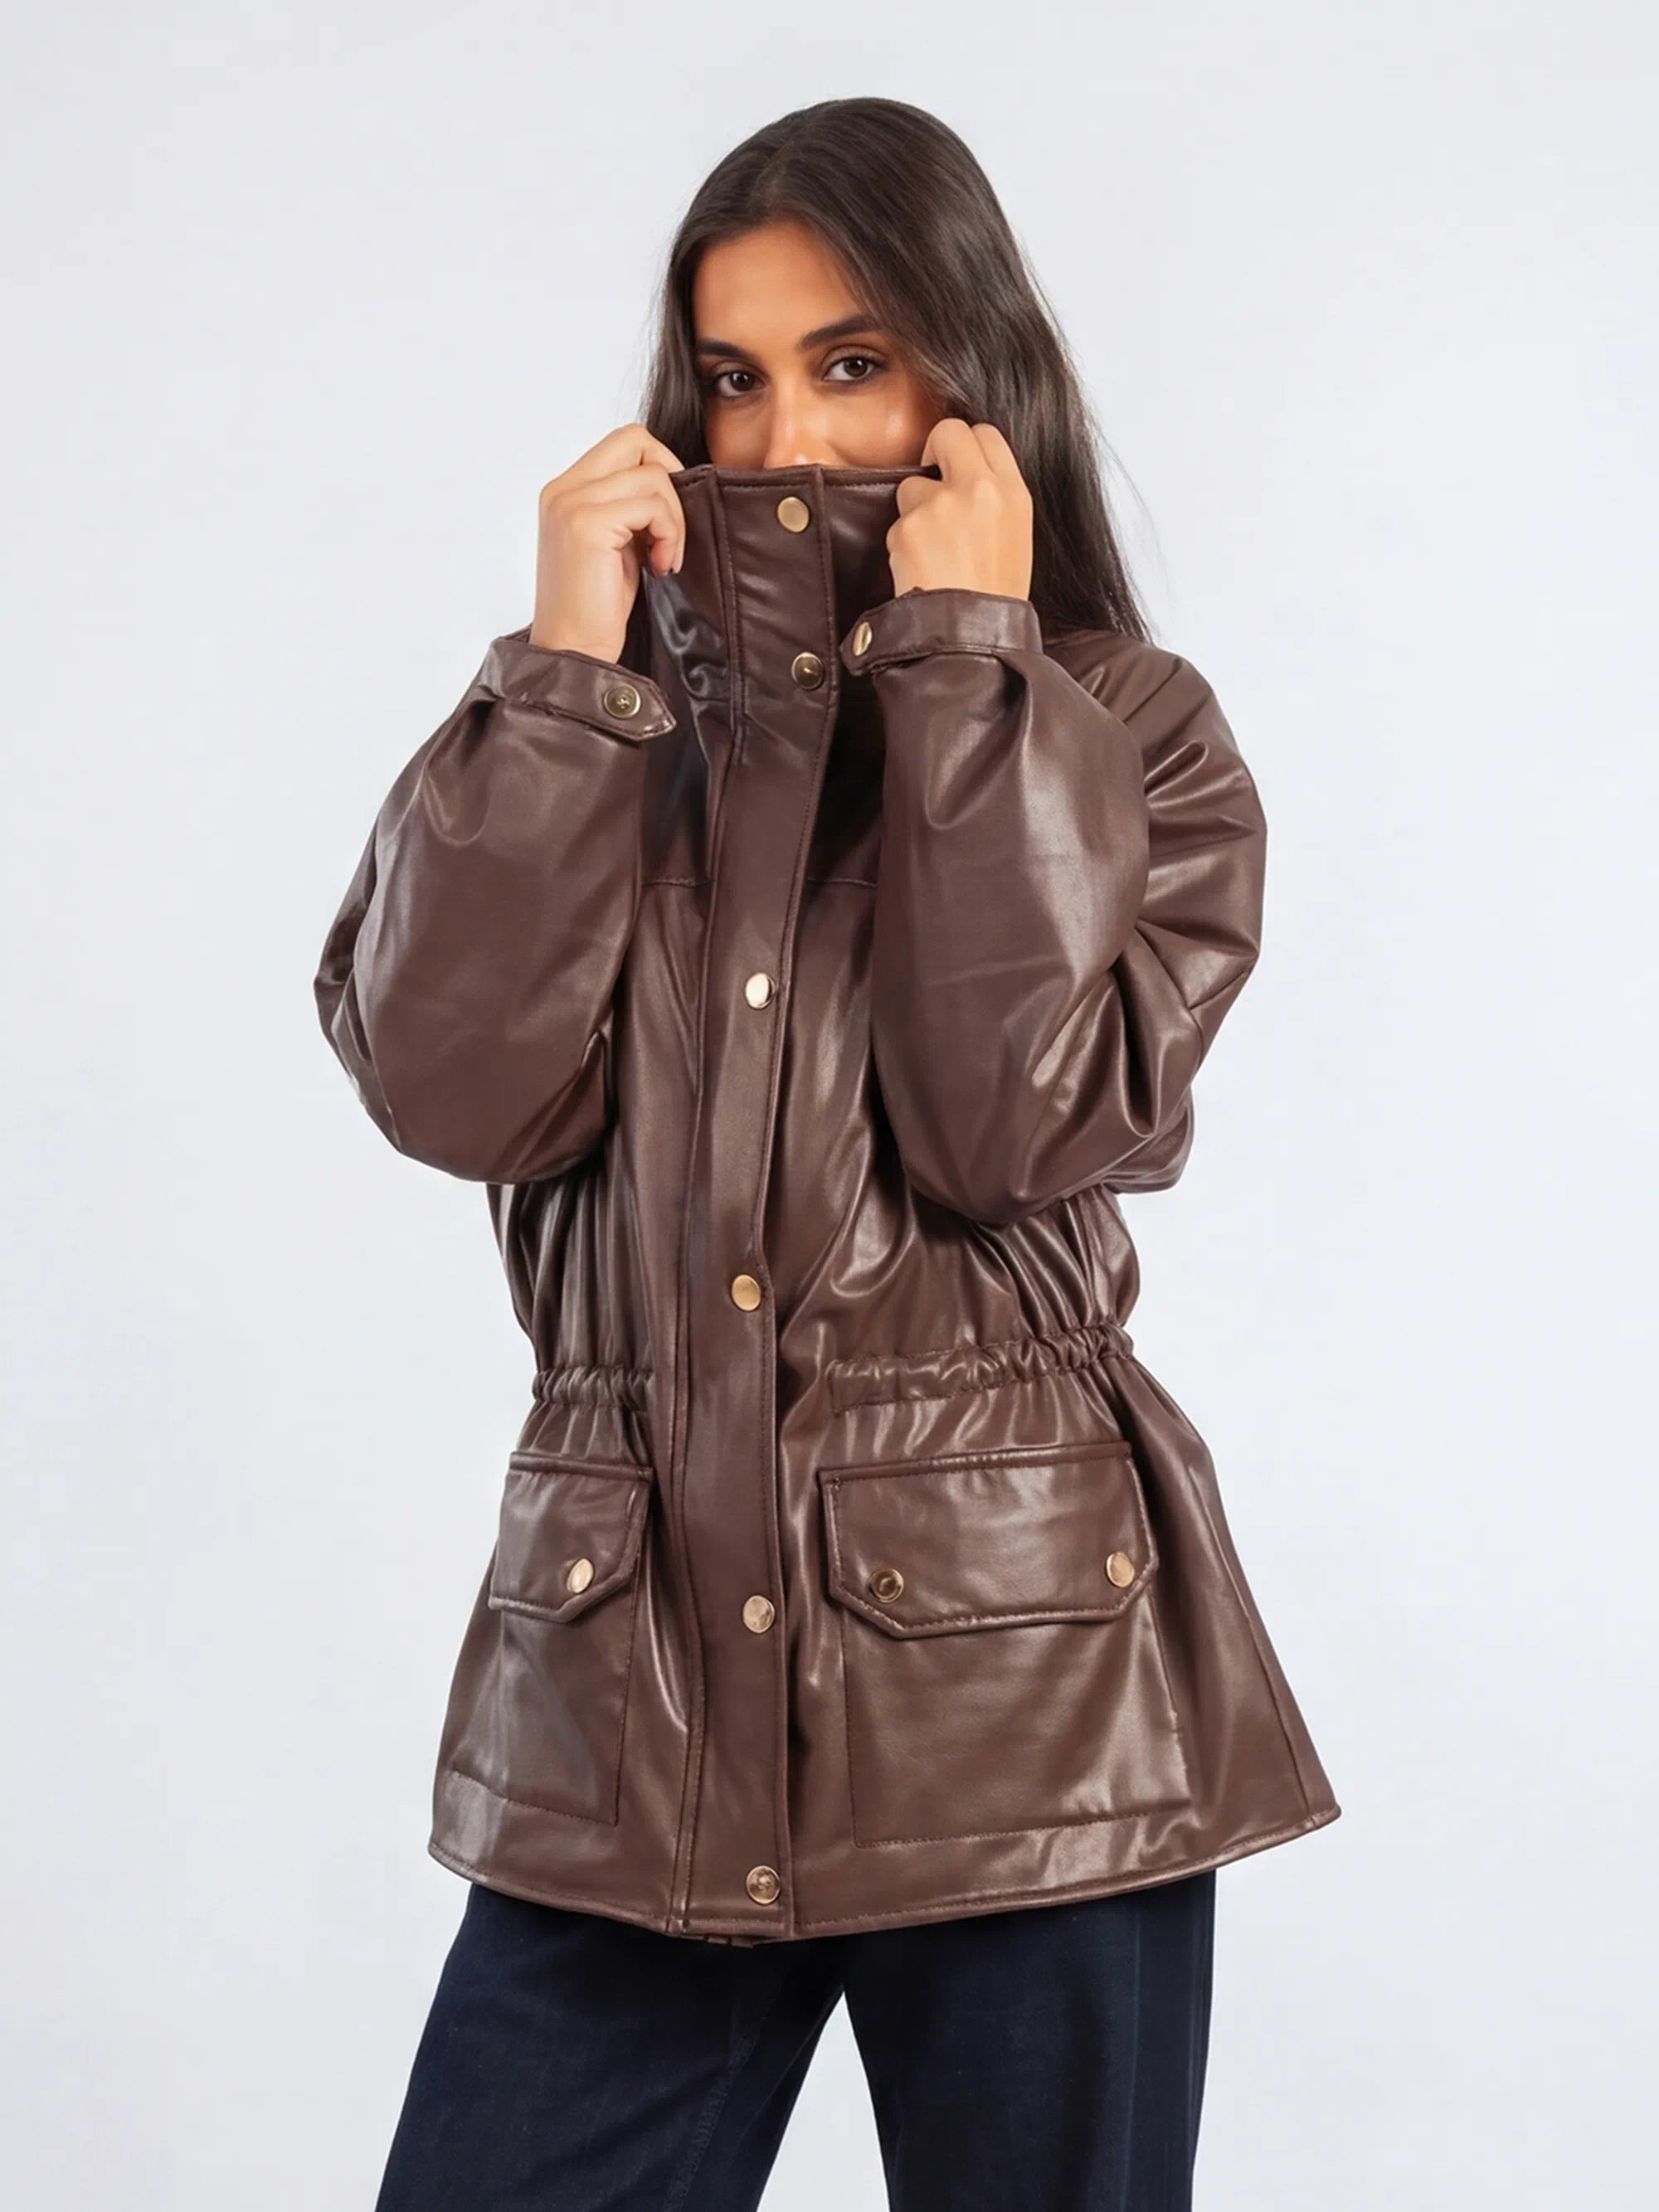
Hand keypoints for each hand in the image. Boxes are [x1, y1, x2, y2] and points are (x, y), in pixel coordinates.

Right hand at [530, 423, 686, 662]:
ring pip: (652, 474)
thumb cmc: (596, 609)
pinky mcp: (588, 523)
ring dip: (674, 519)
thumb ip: (629, 507)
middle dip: (671, 482)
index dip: (659, 470)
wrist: (573, 655)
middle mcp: (562, 489)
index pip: (625, 443)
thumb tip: (673, 482)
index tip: (665, 519)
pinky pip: (653, 504)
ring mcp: (572, 503)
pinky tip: (660, 568)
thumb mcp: (614, 545)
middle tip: (671, 531)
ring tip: (663, 559)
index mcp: (564, 490)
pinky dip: (670, 535)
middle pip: (637, 440)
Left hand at [886, 418, 1033, 600]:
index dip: (967, 446)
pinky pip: (897, 524)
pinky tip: (921, 571)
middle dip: (935, 452)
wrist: (973, 639)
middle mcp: (980, 489)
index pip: (986, 433)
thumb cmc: (995, 597)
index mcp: (1013, 491)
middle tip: (933, 481)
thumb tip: (967, 473)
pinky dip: (902, 546)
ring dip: (915, 512)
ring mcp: (942, 505)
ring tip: (934, 553)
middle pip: (948, 433)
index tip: (958, 464)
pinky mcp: (909, 527)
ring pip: (912, 485)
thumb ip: (994, 498)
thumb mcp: (1016, 537)